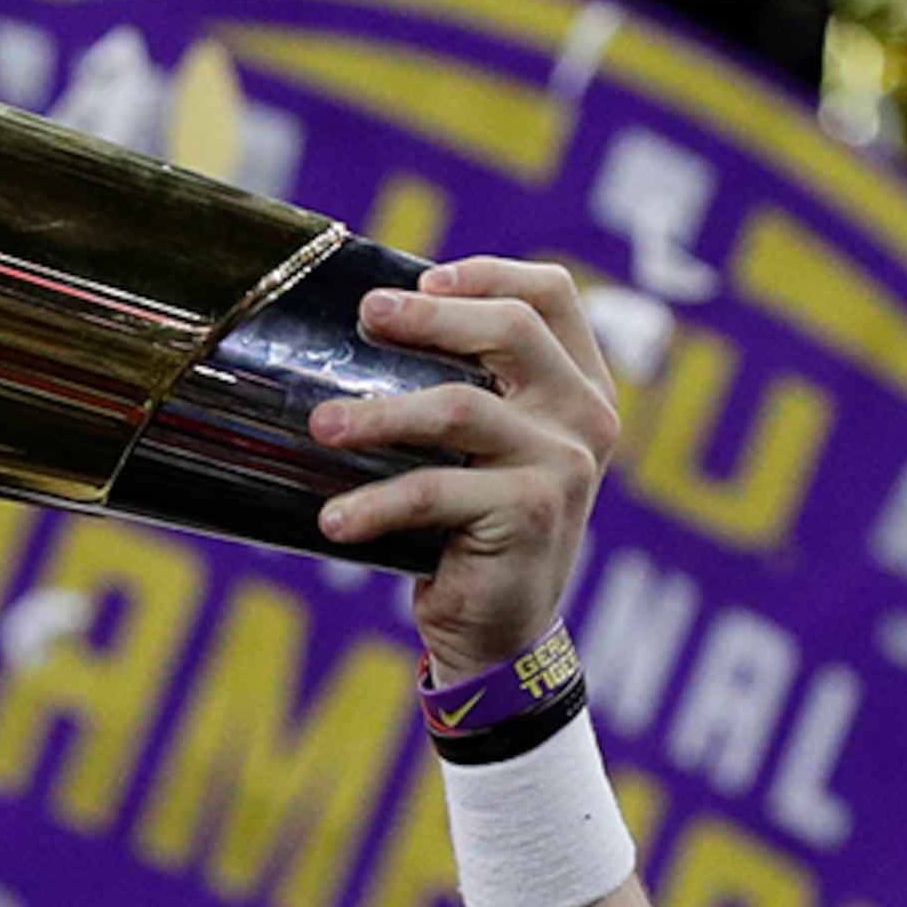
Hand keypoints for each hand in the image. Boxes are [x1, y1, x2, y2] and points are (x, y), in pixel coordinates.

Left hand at [313, 257, 621, 678]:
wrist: (502, 632)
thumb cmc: (473, 528)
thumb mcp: (482, 448)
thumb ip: (464, 386)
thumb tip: (368, 323)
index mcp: (581, 387)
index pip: (552, 296)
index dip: (488, 275)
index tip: (421, 280)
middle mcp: (585, 418)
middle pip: (512, 330)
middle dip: (429, 317)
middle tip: (367, 318)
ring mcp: (564, 465)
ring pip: (461, 408)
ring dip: (379, 414)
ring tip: (322, 427)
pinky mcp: (529, 513)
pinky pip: (435, 491)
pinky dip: (375, 505)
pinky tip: (333, 521)